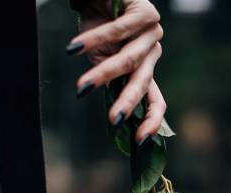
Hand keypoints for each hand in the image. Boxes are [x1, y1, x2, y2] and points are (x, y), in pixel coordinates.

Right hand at [67, 0, 166, 143]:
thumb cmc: (97, 25)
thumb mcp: (101, 58)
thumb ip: (108, 80)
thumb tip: (113, 113)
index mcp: (145, 69)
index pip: (155, 100)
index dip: (151, 120)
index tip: (140, 140)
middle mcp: (153, 53)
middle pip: (142, 83)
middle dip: (128, 103)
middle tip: (114, 120)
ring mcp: (152, 34)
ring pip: (128, 59)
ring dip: (103, 73)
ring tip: (82, 86)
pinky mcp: (145, 13)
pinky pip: (117, 31)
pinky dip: (94, 40)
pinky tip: (75, 48)